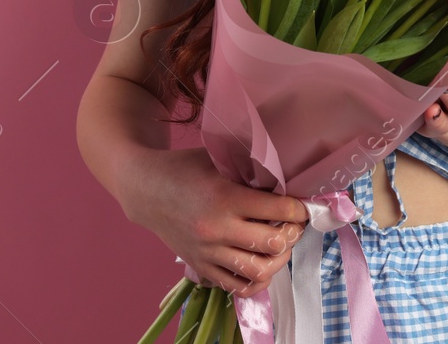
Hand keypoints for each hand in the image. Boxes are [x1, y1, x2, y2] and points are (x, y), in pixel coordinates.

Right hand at [119, 147, 307, 298]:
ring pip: (259, 271)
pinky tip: (262, 263)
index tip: (302, 205)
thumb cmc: (185, 168)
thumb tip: (287, 183)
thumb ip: (250, 170)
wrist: (146, 190)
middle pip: (273, 243)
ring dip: (279, 259)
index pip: (278, 209)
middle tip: (293, 224)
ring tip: (280, 245)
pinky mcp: (201, 267)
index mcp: (225, 196)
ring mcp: (208, 252)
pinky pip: (237, 287)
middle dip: (293, 233)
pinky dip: (257, 280)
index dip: (299, 208)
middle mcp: (217, 228)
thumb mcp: (219, 159)